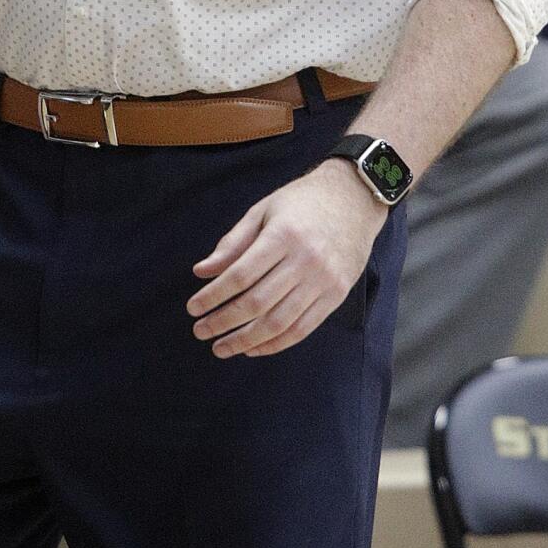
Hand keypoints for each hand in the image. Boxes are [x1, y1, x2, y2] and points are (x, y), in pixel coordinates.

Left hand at [188, 160, 385, 357]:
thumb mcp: (263, 211)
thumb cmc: (302, 202)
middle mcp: (305, 261)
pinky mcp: (336, 295)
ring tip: (221, 347)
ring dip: (245, 340)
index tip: (193, 308)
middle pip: (257, 303)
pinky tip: (253, 347)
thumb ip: (233, 243)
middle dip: (223, 322)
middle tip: (200, 330)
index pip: (240, 276)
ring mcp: (323, 281)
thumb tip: (201, 272)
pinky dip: (275, 344)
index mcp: (283, 236)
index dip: (213, 296)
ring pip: (279, 323)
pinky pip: (302, 329)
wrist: (354, 199)